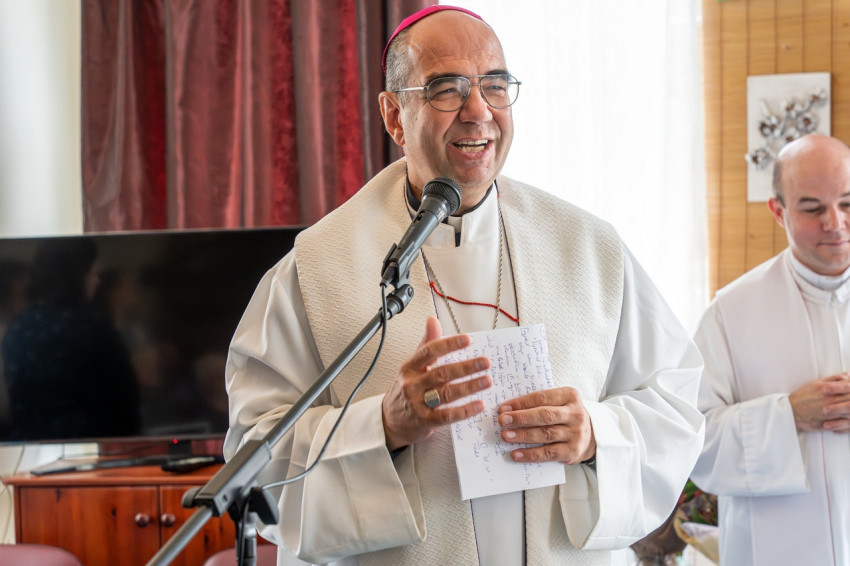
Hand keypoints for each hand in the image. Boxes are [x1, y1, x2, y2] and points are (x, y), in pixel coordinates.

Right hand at [382, 317, 491, 450]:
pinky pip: (447, 416)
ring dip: (469, 387)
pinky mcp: (425, 421)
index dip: (448, 344)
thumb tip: (433, 320)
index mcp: (410, 367)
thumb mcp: (412, 366)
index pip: (429, 351)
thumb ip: (426, 344)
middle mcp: (412, 384)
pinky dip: (464, 410)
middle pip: (441, 373)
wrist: (389, 421)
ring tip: (487, 380)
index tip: (468, 339)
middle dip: (465, 367)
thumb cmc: (406, 390)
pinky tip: (479, 404)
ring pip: (446, 393)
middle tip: (485, 362)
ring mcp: (417, 404)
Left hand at [498, 386, 594, 464]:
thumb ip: (539, 403)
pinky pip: (548, 453)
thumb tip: (509, 409)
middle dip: (521, 418)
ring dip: (523, 435)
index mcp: (570, 396)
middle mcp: (575, 414)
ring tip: (506, 436)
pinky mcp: (573, 451)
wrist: (591, 435)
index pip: (542, 397)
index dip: (521, 403)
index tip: (503, 408)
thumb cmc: (566, 415)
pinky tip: (516, 454)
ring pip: (546, 434)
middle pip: (545, 415)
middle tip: (503, 420)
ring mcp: (575, 433)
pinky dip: (531, 454)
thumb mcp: (559, 402)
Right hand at [789, 373, 849, 432]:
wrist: (791, 412)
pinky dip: (849, 421)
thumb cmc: (803, 397)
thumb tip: (847, 375)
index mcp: (827, 389)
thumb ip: (833, 379)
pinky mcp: (830, 424)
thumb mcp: (816, 383)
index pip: (848, 387)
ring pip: (849, 412)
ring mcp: (831, 413)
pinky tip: (849, 418)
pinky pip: (845, 424)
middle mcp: (830, 401)